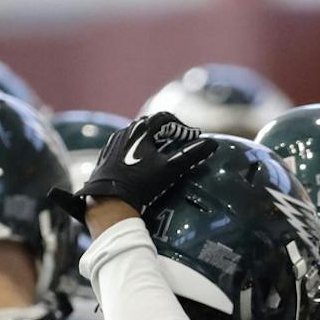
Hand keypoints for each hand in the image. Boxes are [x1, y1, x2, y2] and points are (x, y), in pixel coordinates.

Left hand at [49, 111, 213, 223]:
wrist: (109, 201)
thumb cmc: (141, 183)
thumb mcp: (171, 169)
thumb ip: (192, 154)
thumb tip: (212, 144)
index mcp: (141, 129)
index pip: (165, 118)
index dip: (182, 126)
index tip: (193, 137)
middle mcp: (125, 131)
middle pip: (150, 124)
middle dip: (167, 132)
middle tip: (180, 143)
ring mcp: (113, 143)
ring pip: (136, 135)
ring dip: (151, 140)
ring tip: (162, 153)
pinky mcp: (106, 155)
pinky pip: (125, 146)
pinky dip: (137, 149)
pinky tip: (141, 163)